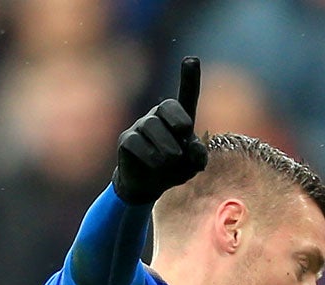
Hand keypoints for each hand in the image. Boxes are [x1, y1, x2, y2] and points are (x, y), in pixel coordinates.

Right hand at [113, 58, 207, 205]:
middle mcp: (159, 117)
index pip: (186, 95)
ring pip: (152, 125)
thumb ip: (198, 156)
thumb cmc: (172, 170)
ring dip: (166, 145)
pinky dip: (150, 154)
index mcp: (179, 119)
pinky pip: (137, 142)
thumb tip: (193, 147)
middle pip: (167, 107)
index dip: (189, 78)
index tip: (192, 59)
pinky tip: (156, 164)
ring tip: (171, 159)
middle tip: (185, 132)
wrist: (147, 186)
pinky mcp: (126, 141)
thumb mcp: (192, 166)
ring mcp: (141, 127)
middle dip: (177, 117)